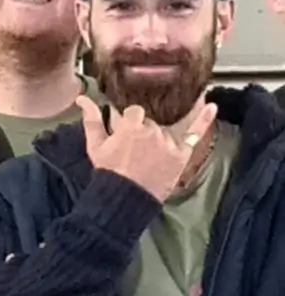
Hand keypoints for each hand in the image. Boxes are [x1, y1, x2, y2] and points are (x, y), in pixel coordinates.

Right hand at [77, 96, 217, 202]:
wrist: (126, 196)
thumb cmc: (109, 171)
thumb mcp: (95, 145)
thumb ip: (91, 119)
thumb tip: (82, 98)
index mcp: (131, 126)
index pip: (134, 112)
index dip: (129, 122)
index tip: (125, 133)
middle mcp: (152, 131)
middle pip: (150, 121)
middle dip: (143, 131)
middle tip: (134, 150)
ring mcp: (168, 142)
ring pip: (164, 131)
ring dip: (158, 139)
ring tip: (147, 158)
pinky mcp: (181, 154)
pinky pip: (194, 134)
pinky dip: (204, 120)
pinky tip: (212, 106)